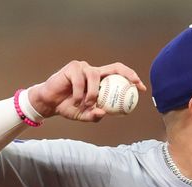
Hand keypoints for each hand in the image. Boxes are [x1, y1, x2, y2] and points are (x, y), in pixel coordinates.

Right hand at [27, 60, 146, 121]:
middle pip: (115, 67)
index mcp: (100, 80)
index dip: (132, 78)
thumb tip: (104, 113)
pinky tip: (75, 101)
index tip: (141, 89)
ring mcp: (83, 68)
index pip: (119, 75)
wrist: (49, 103)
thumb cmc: (68, 107)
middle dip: (128, 74)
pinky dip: (79, 93)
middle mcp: (94, 71)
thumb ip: (95, 115)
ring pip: (94, 77)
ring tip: (87, 104)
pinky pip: (80, 80)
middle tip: (133, 85)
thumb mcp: (84, 115)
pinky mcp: (72, 68)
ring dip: (92, 94)